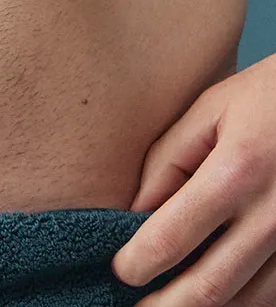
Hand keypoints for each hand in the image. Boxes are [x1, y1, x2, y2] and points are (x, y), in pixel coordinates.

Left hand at [111, 54, 275, 305]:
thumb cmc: (269, 95)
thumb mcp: (211, 110)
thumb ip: (168, 162)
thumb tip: (134, 213)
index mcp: (237, 172)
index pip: (171, 238)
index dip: (136, 265)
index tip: (120, 271)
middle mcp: (275, 214)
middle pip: (209, 287)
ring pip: (248, 302)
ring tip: (168, 306)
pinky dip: (243, 303)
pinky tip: (216, 297)